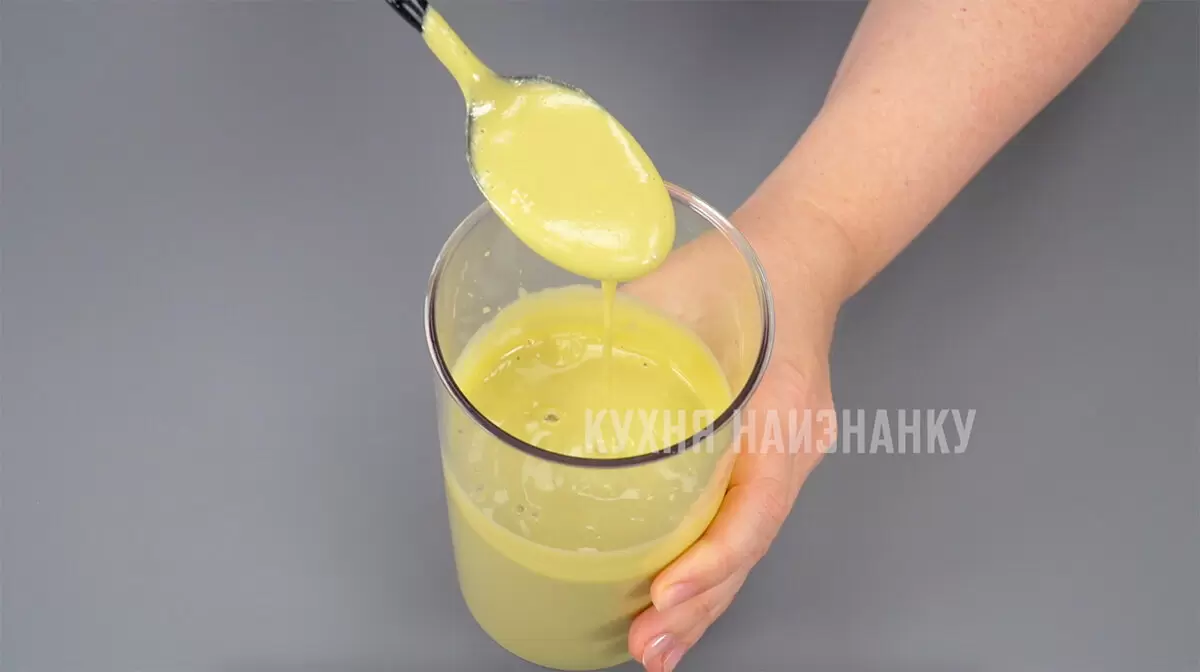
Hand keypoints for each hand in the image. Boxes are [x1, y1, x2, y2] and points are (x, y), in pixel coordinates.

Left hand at [623, 202, 846, 670]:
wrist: (799, 256)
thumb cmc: (742, 266)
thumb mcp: (683, 283)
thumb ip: (629, 321)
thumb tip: (549, 349)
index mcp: (780, 407)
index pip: (756, 502)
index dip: (713, 556)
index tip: (666, 590)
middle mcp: (790, 446)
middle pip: (749, 545)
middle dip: (697, 604)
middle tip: (648, 646)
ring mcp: (785, 459)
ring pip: (746, 546)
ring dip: (703, 603)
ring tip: (657, 650)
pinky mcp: (766, 463)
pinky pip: (742, 525)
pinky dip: (711, 570)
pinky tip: (678, 601)